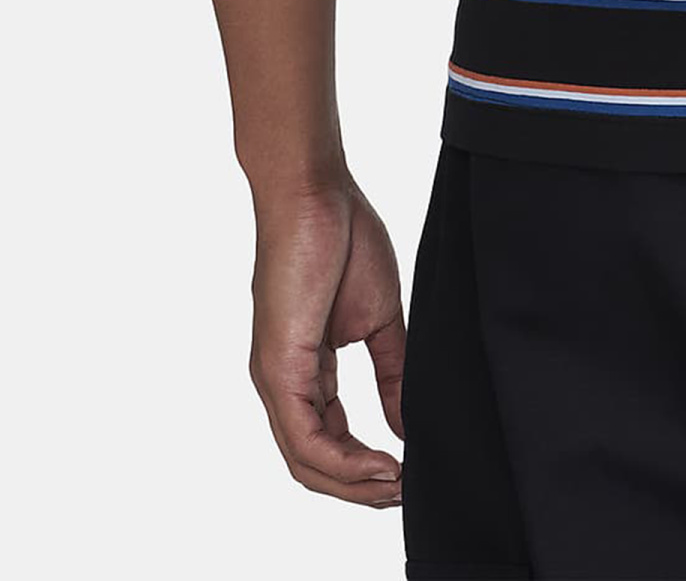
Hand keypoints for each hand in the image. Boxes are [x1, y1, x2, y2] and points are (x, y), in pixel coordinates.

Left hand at [249, 180, 405, 504]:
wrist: (315, 191)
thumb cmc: (343, 236)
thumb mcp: (379, 319)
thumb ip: (391, 373)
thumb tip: (405, 425)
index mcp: (306, 371)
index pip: (329, 441)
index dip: (367, 467)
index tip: (410, 472)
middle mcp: (282, 383)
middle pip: (314, 464)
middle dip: (360, 489)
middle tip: (404, 494)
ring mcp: (275, 379)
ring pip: (306, 461)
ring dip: (354, 484)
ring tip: (397, 486)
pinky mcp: (279, 368)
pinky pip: (305, 438)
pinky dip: (343, 461)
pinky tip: (380, 463)